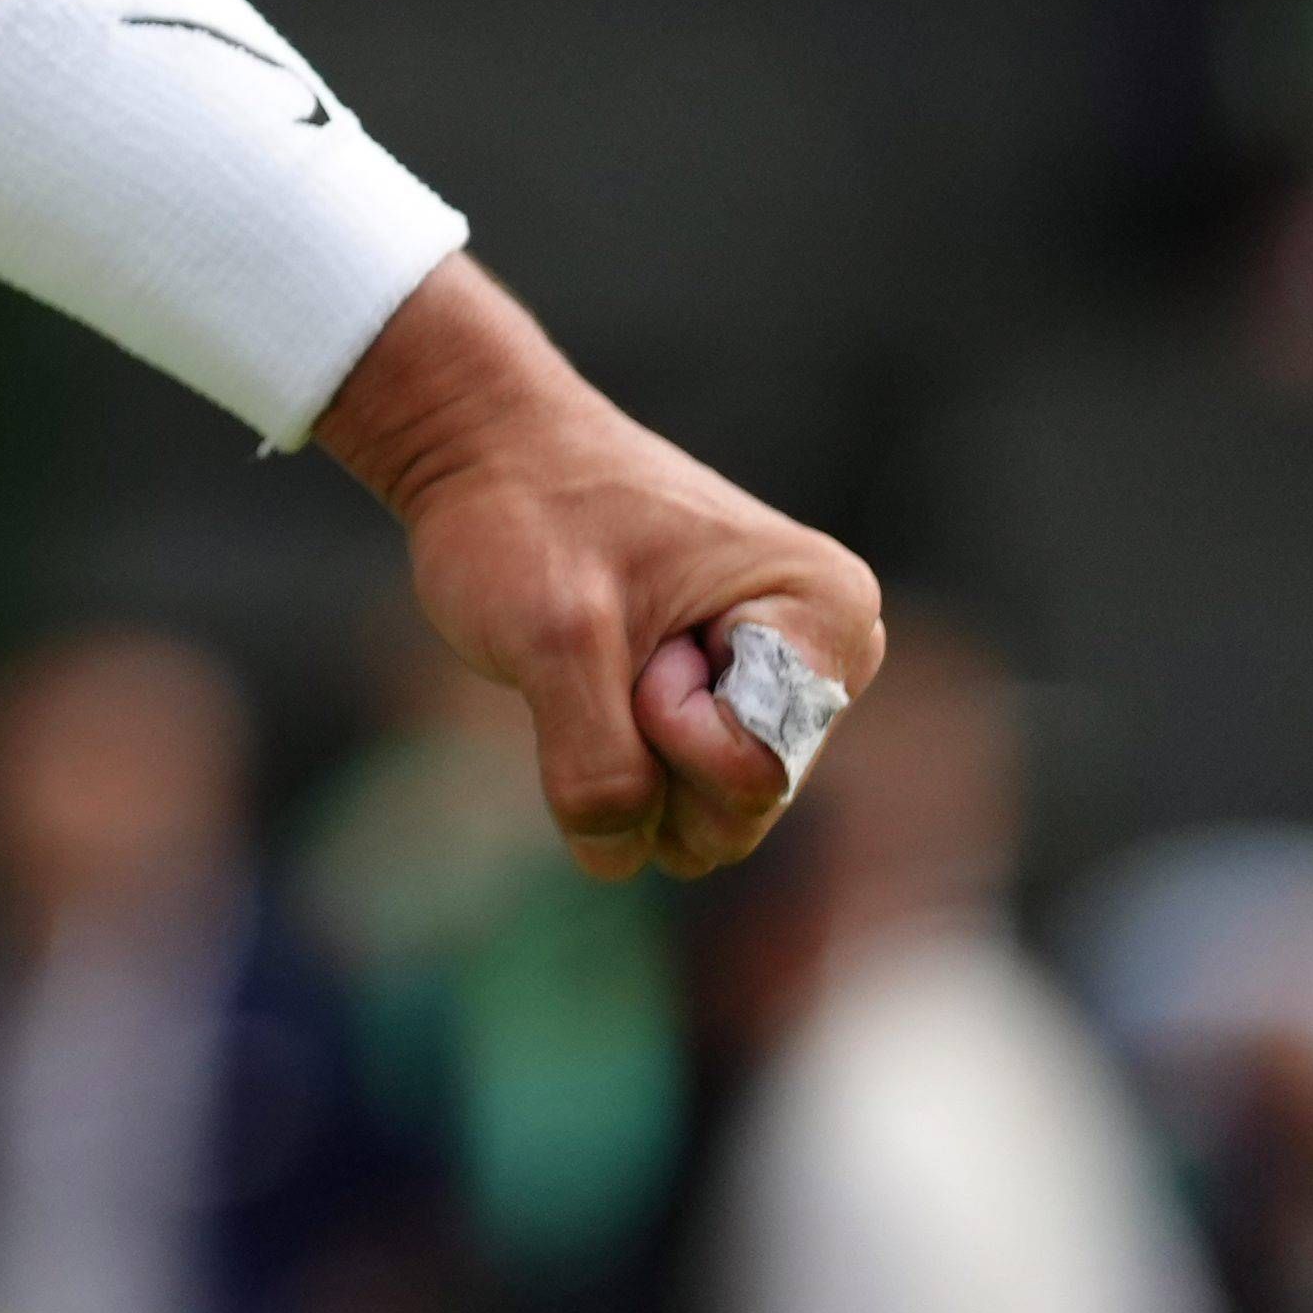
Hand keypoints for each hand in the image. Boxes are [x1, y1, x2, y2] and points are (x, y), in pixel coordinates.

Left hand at [316, 261, 881, 881]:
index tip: (637, 634)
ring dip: (630, 756)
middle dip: (649, 747)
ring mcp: (776, 696)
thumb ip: (597, 764)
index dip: (668, 721)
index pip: (759, 764)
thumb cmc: (524, 515)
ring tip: (606, 654)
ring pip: (709, 819)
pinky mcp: (725, 719)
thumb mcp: (549, 634)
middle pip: (744, 805)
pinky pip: (676, 806)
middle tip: (611, 646)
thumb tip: (618, 856)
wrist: (483, 455)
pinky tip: (604, 676)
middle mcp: (829, 661)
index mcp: (828, 614)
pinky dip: (617, 758)